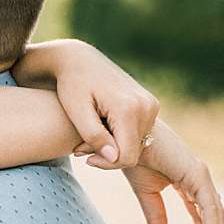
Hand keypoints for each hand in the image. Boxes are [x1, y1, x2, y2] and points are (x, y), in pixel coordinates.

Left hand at [53, 42, 159, 166]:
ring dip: (114, 146)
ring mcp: (151, 104)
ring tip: (90, 133)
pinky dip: (121, 136)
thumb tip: (114, 158)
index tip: (84, 157)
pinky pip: (139, 133)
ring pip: (137, 144)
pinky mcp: (150, 104)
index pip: (126, 157)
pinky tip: (102, 126)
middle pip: (133, 152)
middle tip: (82, 145)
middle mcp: (147, 106)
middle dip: (108, 155)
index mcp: (129, 109)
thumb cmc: (72, 85)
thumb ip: (94, 136)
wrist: (80, 59)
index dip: (105, 164)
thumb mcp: (77, 113)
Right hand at [122, 121, 223, 223]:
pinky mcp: (197, 174)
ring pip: (214, 215)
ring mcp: (200, 175)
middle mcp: (198, 179)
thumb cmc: (132, 157)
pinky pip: (208, 206)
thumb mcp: (145, 195)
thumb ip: (155, 218)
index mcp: (187, 183)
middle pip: (212, 217)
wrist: (123, 137)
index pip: (201, 216)